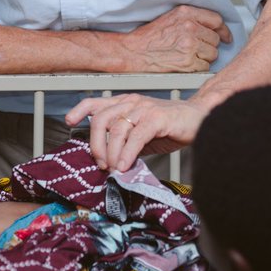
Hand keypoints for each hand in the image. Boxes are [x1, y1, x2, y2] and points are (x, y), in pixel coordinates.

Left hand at [65, 94, 207, 171]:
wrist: (201, 120)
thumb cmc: (169, 127)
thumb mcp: (140, 134)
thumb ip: (124, 142)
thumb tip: (108, 162)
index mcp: (125, 103)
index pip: (96, 102)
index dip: (80, 110)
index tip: (69, 122)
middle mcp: (131, 102)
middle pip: (101, 119)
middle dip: (96, 144)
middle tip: (101, 163)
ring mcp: (144, 108)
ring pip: (117, 129)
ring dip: (112, 153)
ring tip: (114, 168)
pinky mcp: (157, 118)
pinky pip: (136, 136)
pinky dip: (128, 153)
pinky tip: (126, 165)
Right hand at [117, 5, 230, 72]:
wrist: (134, 52)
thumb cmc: (149, 37)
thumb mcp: (170, 17)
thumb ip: (190, 18)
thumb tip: (212, 26)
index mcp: (185, 13)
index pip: (216, 20)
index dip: (223, 30)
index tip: (225, 36)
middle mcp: (189, 27)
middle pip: (215, 39)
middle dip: (209, 45)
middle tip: (196, 48)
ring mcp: (189, 45)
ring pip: (213, 54)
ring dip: (204, 57)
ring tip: (188, 55)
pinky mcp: (188, 62)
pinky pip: (204, 66)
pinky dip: (198, 67)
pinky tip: (185, 63)